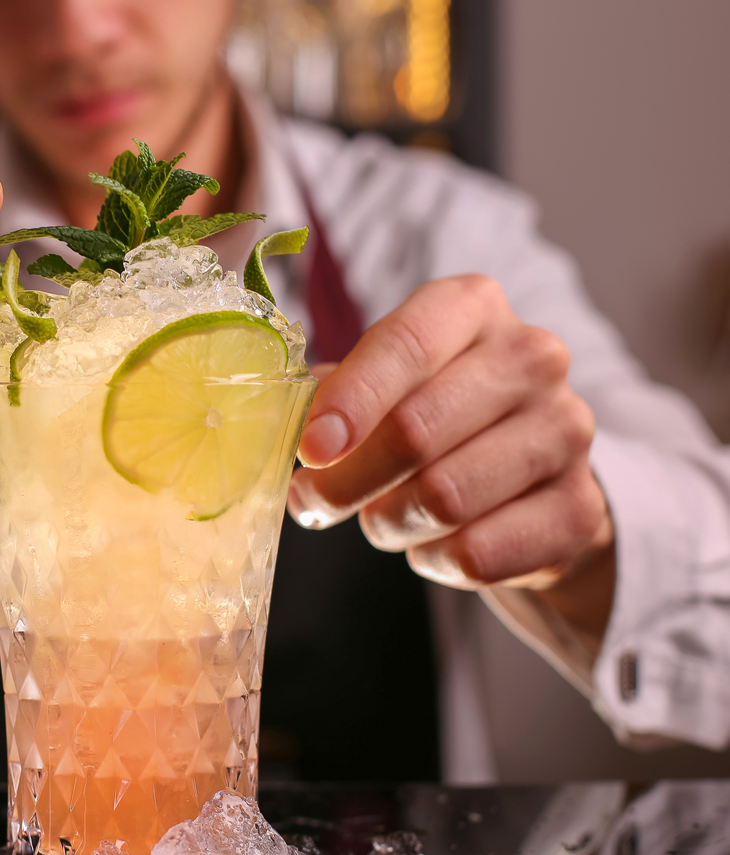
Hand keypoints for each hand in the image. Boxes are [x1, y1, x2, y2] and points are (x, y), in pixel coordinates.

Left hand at [287, 275, 615, 642]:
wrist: (530, 478)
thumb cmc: (435, 415)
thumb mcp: (385, 384)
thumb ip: (334, 395)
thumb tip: (287, 427)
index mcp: (472, 308)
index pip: (405, 345)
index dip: (350, 402)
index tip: (310, 450)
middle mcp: (532, 358)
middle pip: (417, 431)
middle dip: (347, 480)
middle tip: (317, 500)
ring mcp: (567, 431)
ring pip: (443, 498)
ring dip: (388, 522)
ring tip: (379, 517)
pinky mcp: (579, 506)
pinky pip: (478, 553)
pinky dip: (433, 558)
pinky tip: (430, 543)